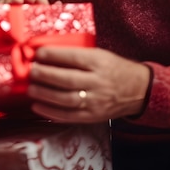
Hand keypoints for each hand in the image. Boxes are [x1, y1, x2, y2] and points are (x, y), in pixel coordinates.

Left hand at [27, 46, 150, 122]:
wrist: (138, 89)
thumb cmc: (113, 68)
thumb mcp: (100, 54)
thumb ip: (76, 54)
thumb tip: (45, 52)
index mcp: (100, 63)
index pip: (74, 58)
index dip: (53, 55)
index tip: (37, 53)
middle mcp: (99, 82)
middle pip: (68, 80)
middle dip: (45, 75)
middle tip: (30, 71)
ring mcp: (96, 102)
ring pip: (66, 100)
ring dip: (44, 94)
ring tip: (30, 89)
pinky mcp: (93, 116)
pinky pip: (69, 116)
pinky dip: (50, 112)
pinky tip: (37, 106)